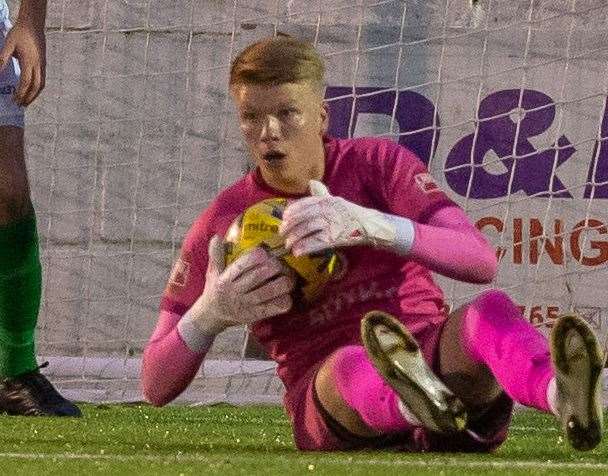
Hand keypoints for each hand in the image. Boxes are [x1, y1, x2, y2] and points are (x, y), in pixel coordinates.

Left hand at [0, 21, 45, 105]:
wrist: (33, 24)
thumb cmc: (19, 33)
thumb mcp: (7, 45)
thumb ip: (2, 60)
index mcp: (29, 62)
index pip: (25, 82)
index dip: (20, 93)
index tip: (14, 100)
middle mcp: (38, 66)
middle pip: (36, 87)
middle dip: (29, 98)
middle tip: (21, 105)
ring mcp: (43, 65)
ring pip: (41, 85)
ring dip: (35, 95)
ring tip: (27, 101)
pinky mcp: (44, 64)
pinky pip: (43, 80)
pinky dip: (38, 88)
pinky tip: (32, 90)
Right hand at [187, 235, 294, 335]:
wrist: (212, 316)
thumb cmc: (215, 290)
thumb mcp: (213, 272)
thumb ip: (216, 254)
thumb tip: (217, 237)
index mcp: (225, 279)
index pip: (243, 264)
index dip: (258, 256)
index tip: (265, 252)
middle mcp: (235, 291)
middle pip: (259, 275)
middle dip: (275, 266)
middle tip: (282, 263)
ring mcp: (246, 305)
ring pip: (270, 291)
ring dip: (284, 282)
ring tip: (289, 277)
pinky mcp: (256, 316)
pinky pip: (275, 308)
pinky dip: (284, 300)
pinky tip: (287, 295)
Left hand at [279, 180, 397, 255]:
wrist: (369, 225)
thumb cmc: (351, 214)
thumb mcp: (337, 201)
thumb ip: (322, 194)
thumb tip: (311, 182)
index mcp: (328, 201)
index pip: (306, 203)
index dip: (293, 210)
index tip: (284, 217)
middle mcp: (329, 210)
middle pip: (304, 217)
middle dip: (290, 226)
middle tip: (282, 233)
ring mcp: (332, 224)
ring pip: (308, 230)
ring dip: (295, 238)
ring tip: (288, 245)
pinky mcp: (335, 238)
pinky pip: (316, 242)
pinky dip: (305, 247)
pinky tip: (297, 252)